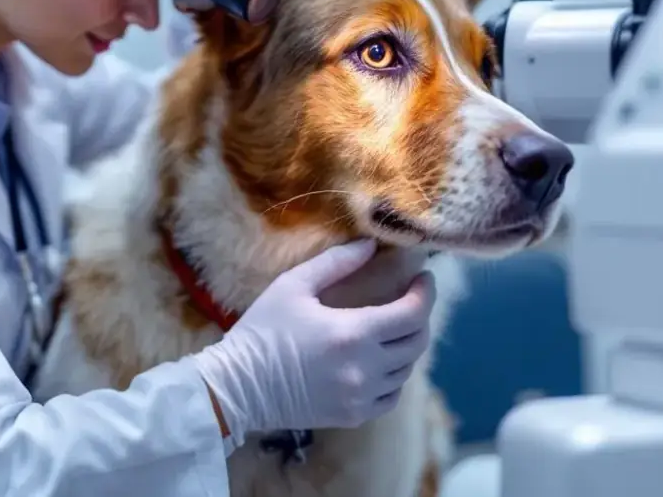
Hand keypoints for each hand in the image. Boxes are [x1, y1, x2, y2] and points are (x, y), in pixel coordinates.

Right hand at [192, 239, 435, 448]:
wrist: (236, 387)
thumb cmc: (262, 330)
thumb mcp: (294, 285)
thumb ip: (336, 263)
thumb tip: (371, 246)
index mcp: (353, 333)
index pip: (413, 314)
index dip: (425, 294)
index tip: (423, 278)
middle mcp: (365, 369)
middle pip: (417, 343)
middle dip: (420, 316)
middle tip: (411, 299)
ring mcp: (361, 397)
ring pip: (406, 370)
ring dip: (406, 345)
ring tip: (393, 326)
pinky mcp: (353, 416)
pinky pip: (391, 396)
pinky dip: (394, 376)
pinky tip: (379, 361)